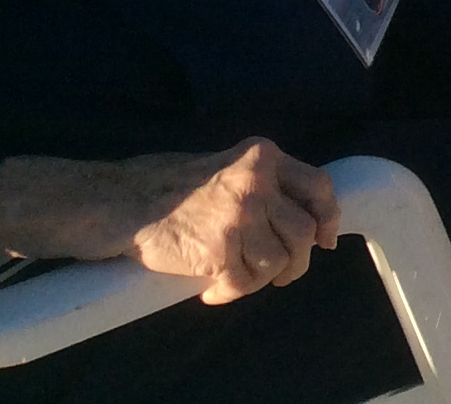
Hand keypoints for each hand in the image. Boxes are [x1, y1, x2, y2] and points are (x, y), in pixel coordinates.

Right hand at [129, 141, 341, 304]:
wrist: (121, 202)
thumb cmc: (167, 185)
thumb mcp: (227, 167)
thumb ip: (262, 183)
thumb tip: (296, 216)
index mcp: (263, 157)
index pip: (318, 185)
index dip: (329, 216)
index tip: (326, 239)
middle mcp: (257, 184)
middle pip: (303, 230)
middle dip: (298, 259)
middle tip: (282, 273)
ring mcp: (240, 217)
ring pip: (278, 261)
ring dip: (263, 279)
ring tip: (240, 280)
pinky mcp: (219, 251)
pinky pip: (244, 283)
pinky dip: (232, 293)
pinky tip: (213, 292)